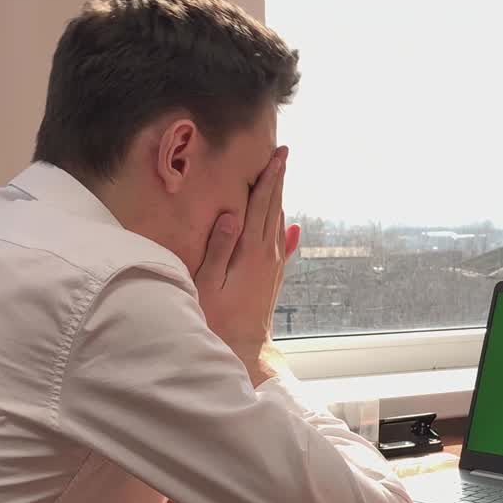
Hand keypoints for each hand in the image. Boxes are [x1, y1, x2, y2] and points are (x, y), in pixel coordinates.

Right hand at [195, 146, 301, 385]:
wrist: (245, 347)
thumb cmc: (219, 317)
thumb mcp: (209, 282)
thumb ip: (219, 247)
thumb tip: (231, 215)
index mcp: (252, 251)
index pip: (261, 206)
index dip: (268, 179)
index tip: (276, 157)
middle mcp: (269, 255)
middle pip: (274, 208)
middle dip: (278, 180)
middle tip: (283, 155)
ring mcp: (273, 266)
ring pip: (278, 224)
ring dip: (279, 199)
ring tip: (281, 178)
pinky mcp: (273, 277)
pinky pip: (282, 246)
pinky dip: (286, 231)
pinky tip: (294, 227)